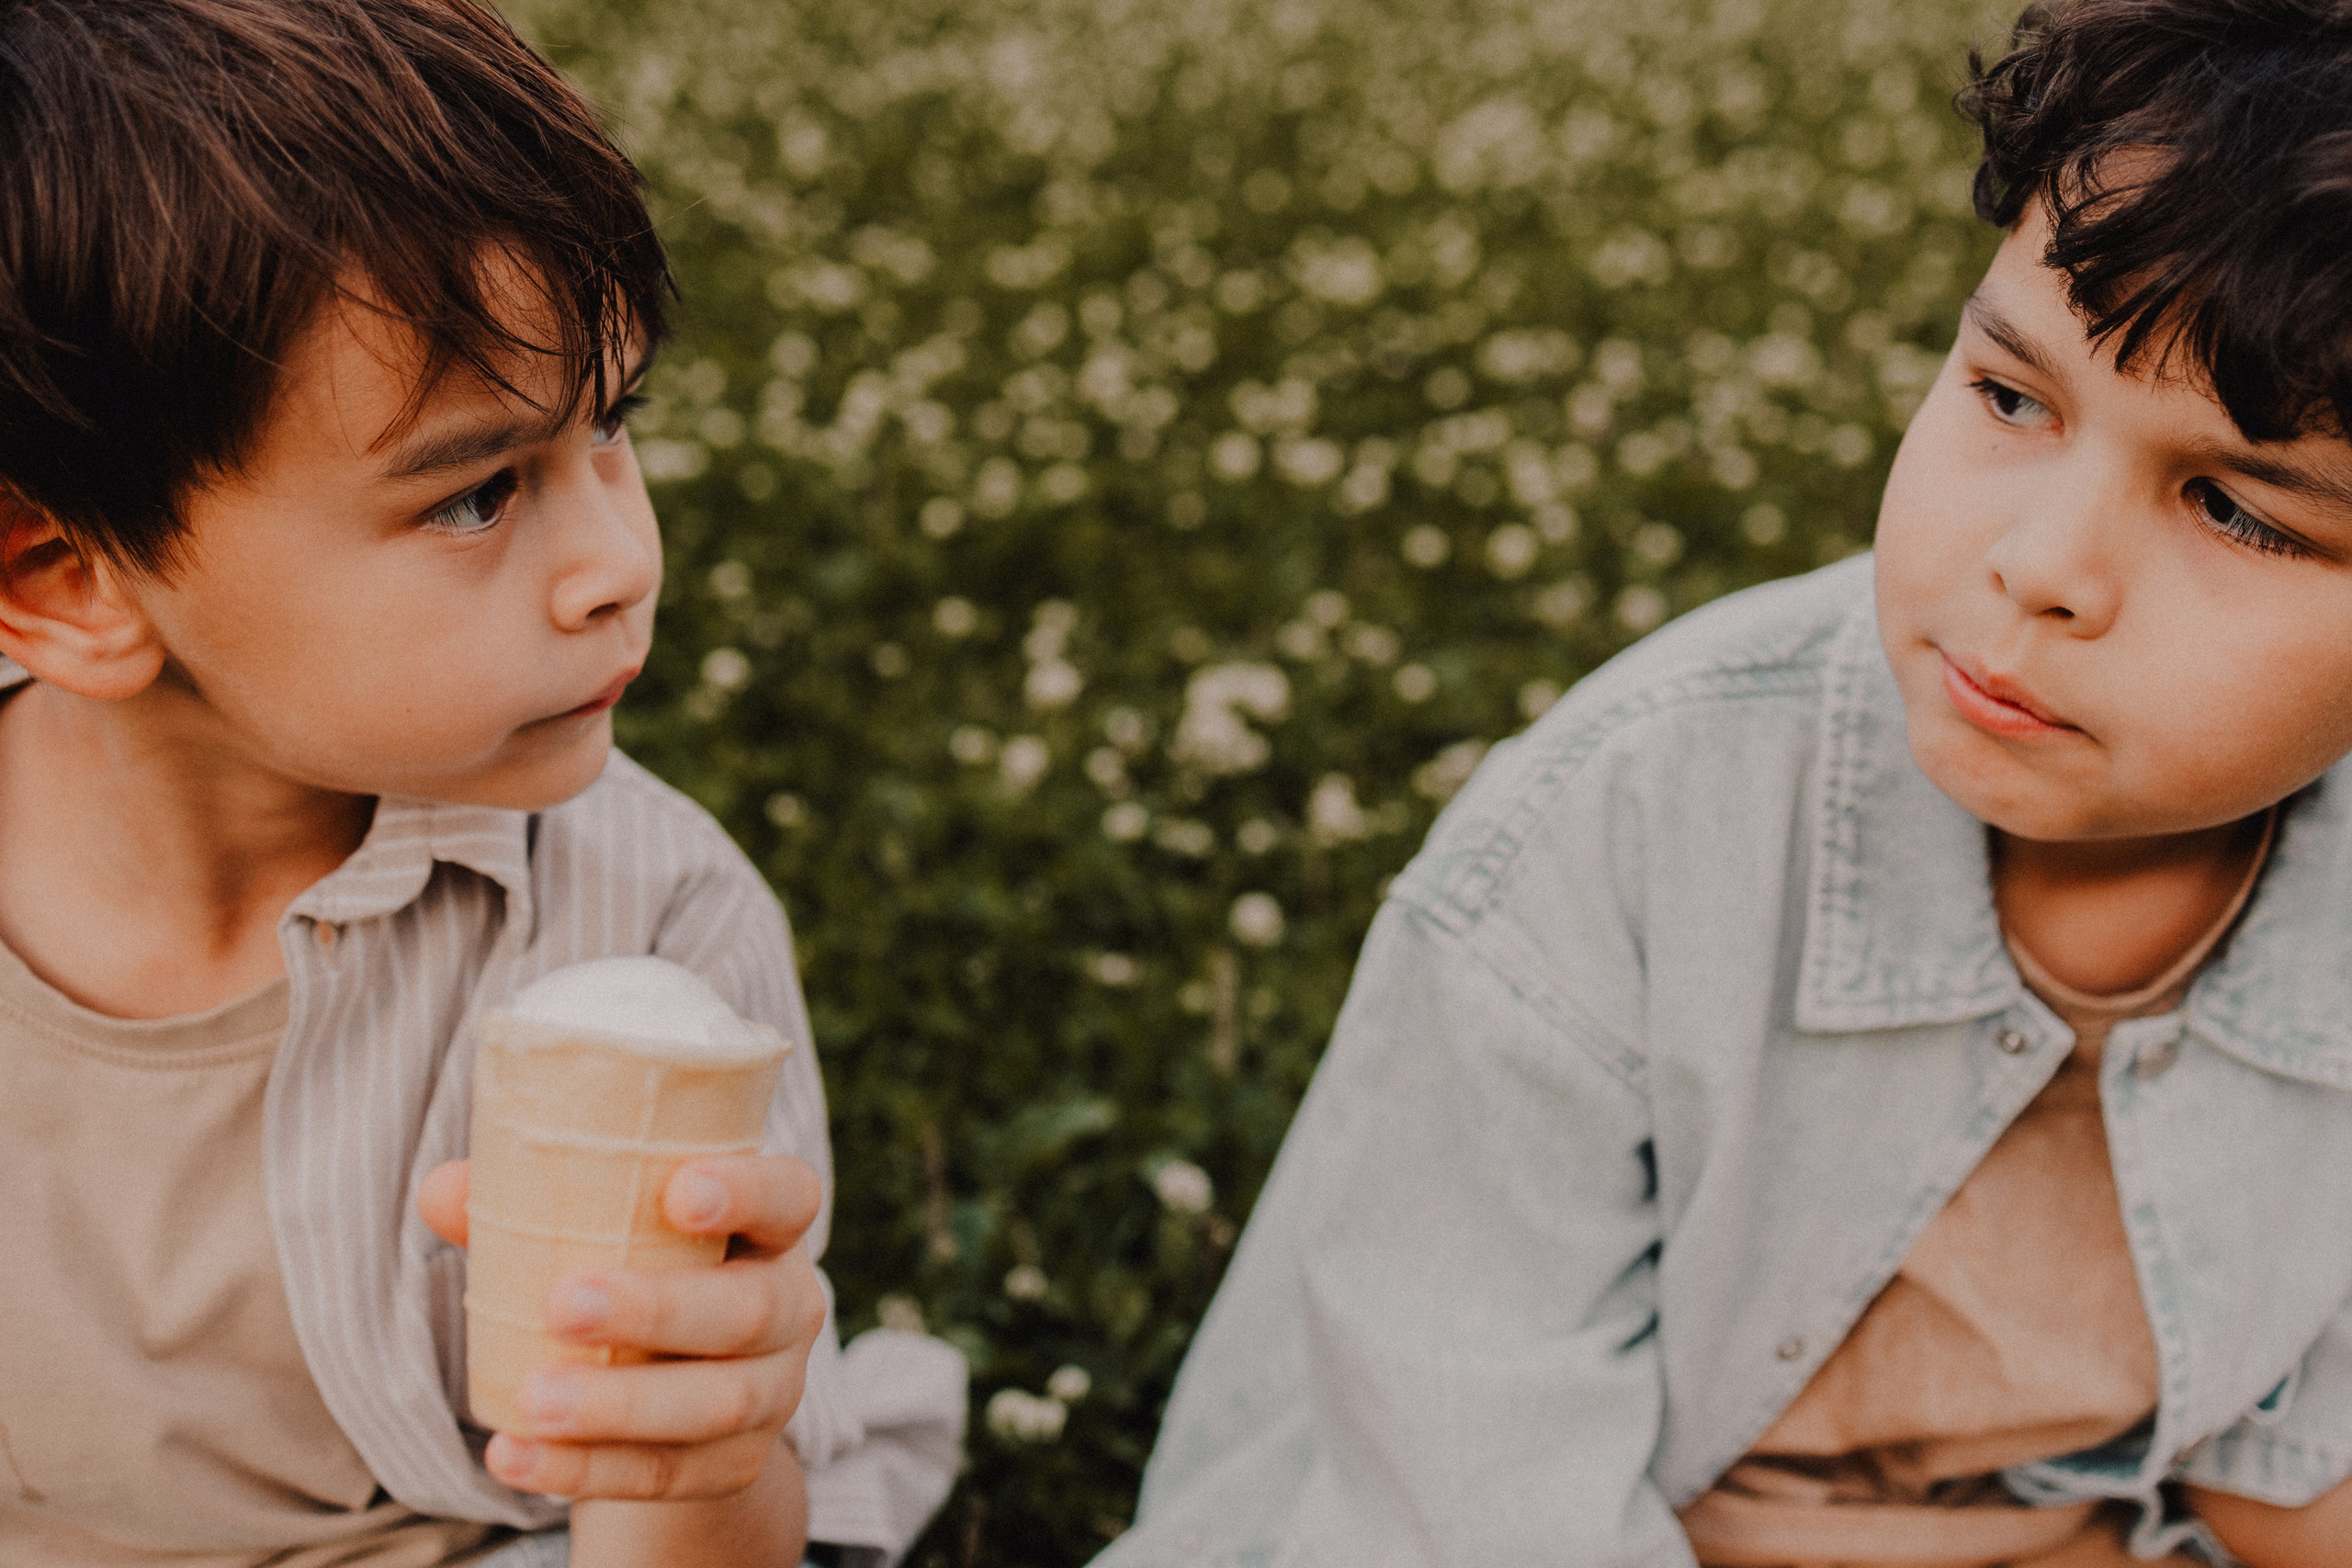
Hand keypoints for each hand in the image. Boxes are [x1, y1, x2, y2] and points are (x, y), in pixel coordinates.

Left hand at [418, 1153, 826, 1501]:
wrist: (683, 1385)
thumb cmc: (637, 1271)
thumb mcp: (605, 1230)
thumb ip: (530, 1203)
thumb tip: (444, 1190)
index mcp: (768, 1230)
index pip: (789, 1196)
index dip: (746, 1191)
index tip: (679, 1192)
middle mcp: (789, 1307)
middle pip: (749, 1310)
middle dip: (656, 1309)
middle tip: (562, 1305)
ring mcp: (771, 1391)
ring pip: (714, 1404)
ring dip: (619, 1404)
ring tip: (533, 1401)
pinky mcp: (734, 1463)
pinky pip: (665, 1472)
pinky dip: (585, 1469)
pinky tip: (516, 1456)